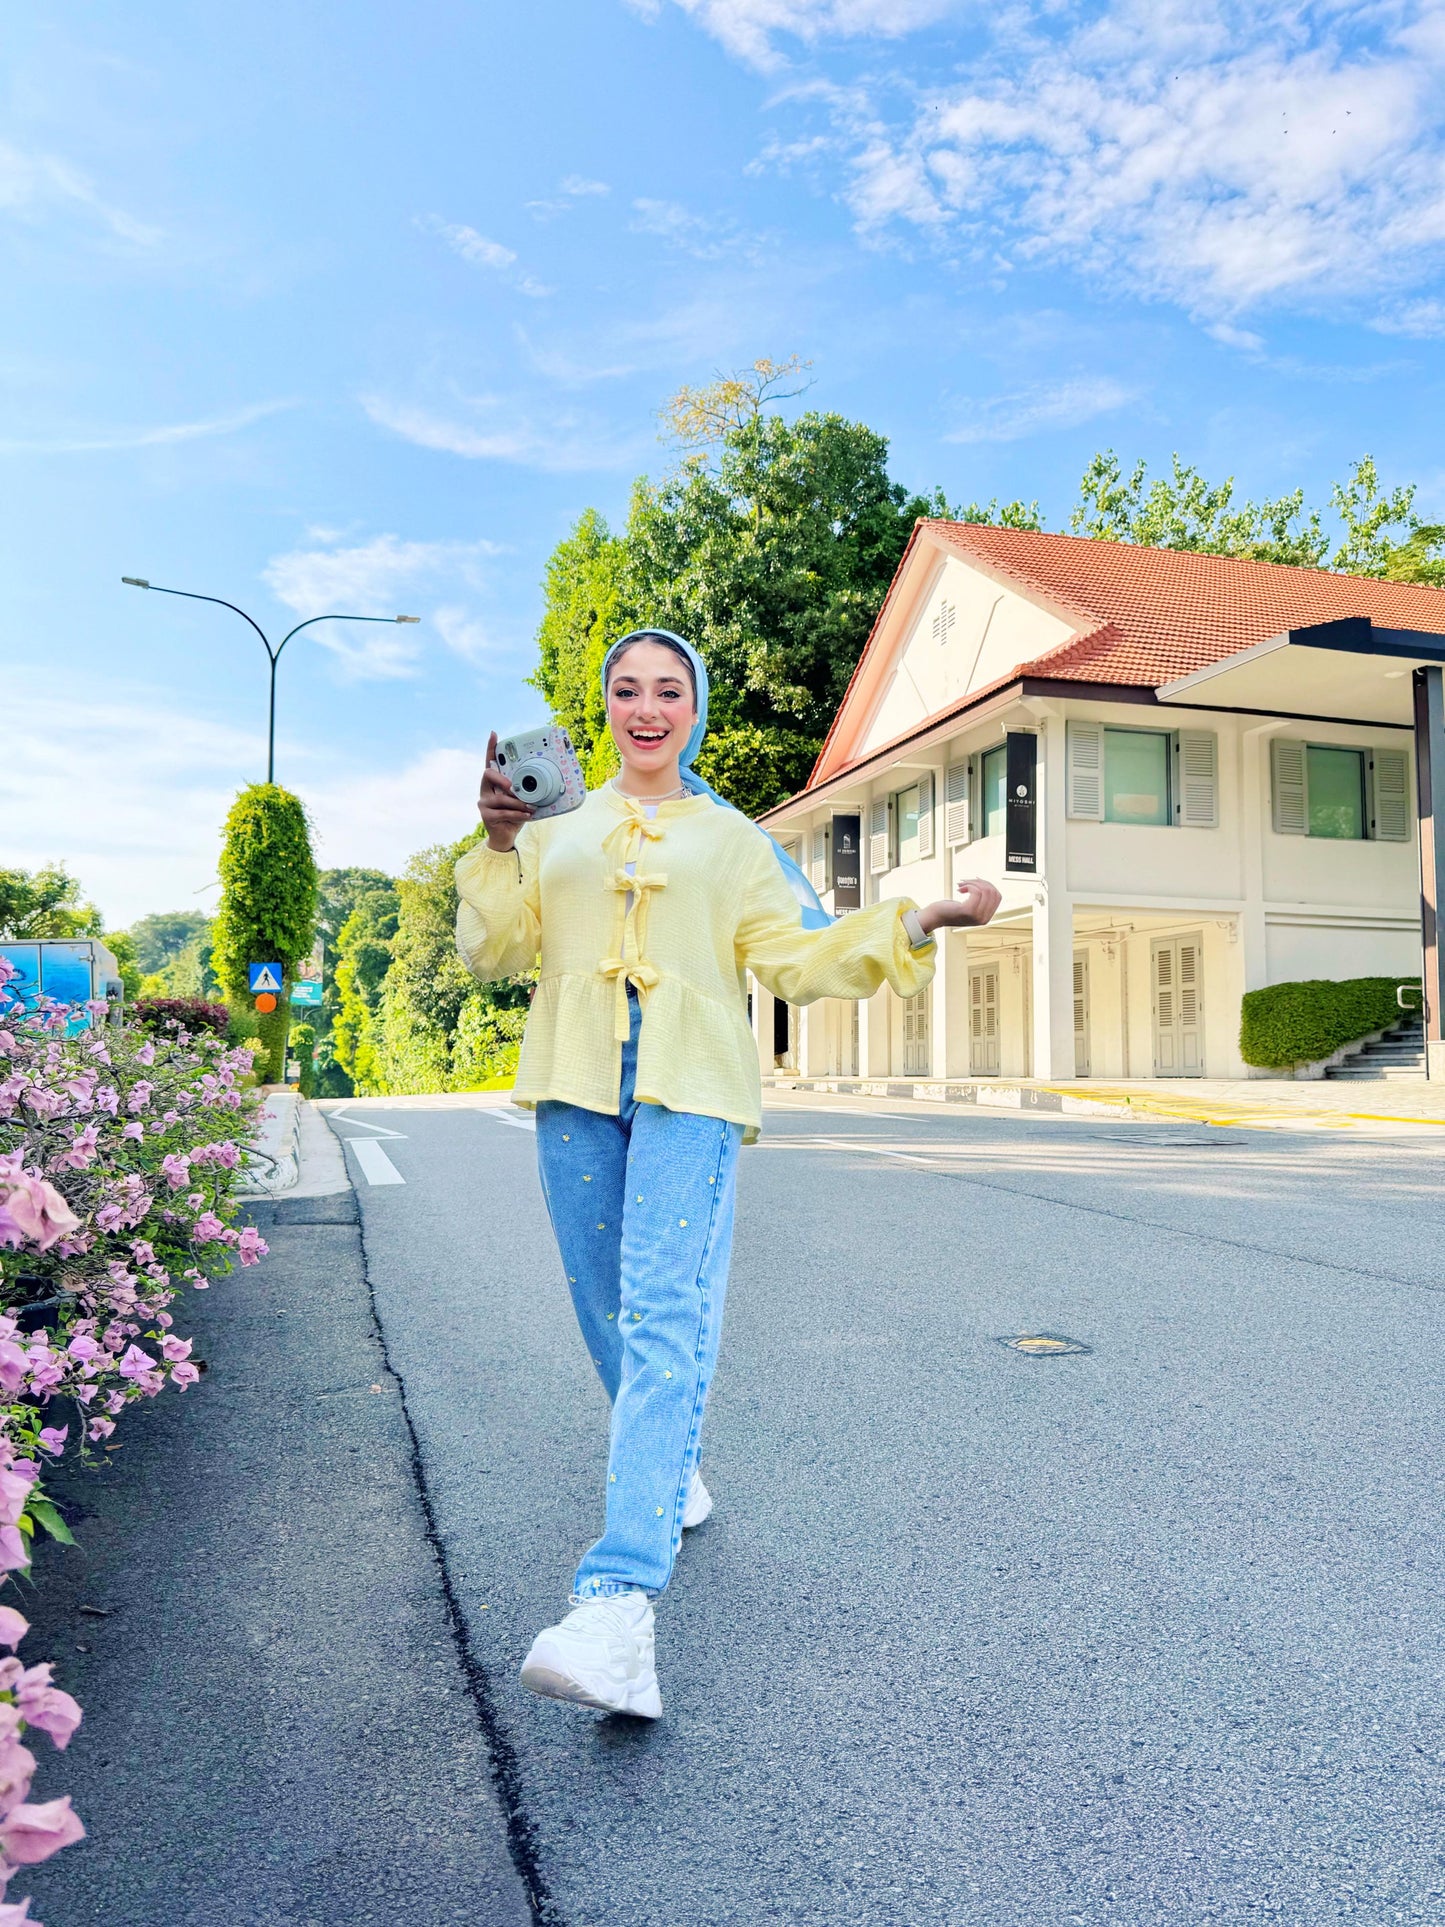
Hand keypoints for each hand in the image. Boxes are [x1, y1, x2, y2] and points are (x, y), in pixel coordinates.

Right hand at [477, 730, 533, 851]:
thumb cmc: (514, 815)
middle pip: (488, 774)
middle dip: (502, 778)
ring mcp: (484, 803)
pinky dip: (518, 814)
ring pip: (500, 797)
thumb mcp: (521, 800)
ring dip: (518, 803)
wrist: (505, 836)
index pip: (490, 762)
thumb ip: (525, 791)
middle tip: (513, 786)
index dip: (491, 748)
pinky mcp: (486, 816)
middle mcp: (485, 790)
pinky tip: (526, 816)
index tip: (494, 734)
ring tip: (530, 808)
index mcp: (493, 783)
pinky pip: (504, 812)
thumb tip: (542, 784)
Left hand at [915, 878, 1001, 934]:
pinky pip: (976, 891)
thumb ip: (980, 900)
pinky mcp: (968, 911)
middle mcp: (984, 919)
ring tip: (961, 885)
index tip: (976, 882)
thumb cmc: (950, 909)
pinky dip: (968, 886)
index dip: (989, 885)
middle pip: (993, 892)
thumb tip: (987, 884)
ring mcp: (977, 916)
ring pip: (985, 891)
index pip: (998, 896)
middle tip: (966, 882)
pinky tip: (959, 889)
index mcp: (986, 918)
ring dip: (972, 883)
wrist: (935, 917)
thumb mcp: (969, 905)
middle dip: (981, 882)